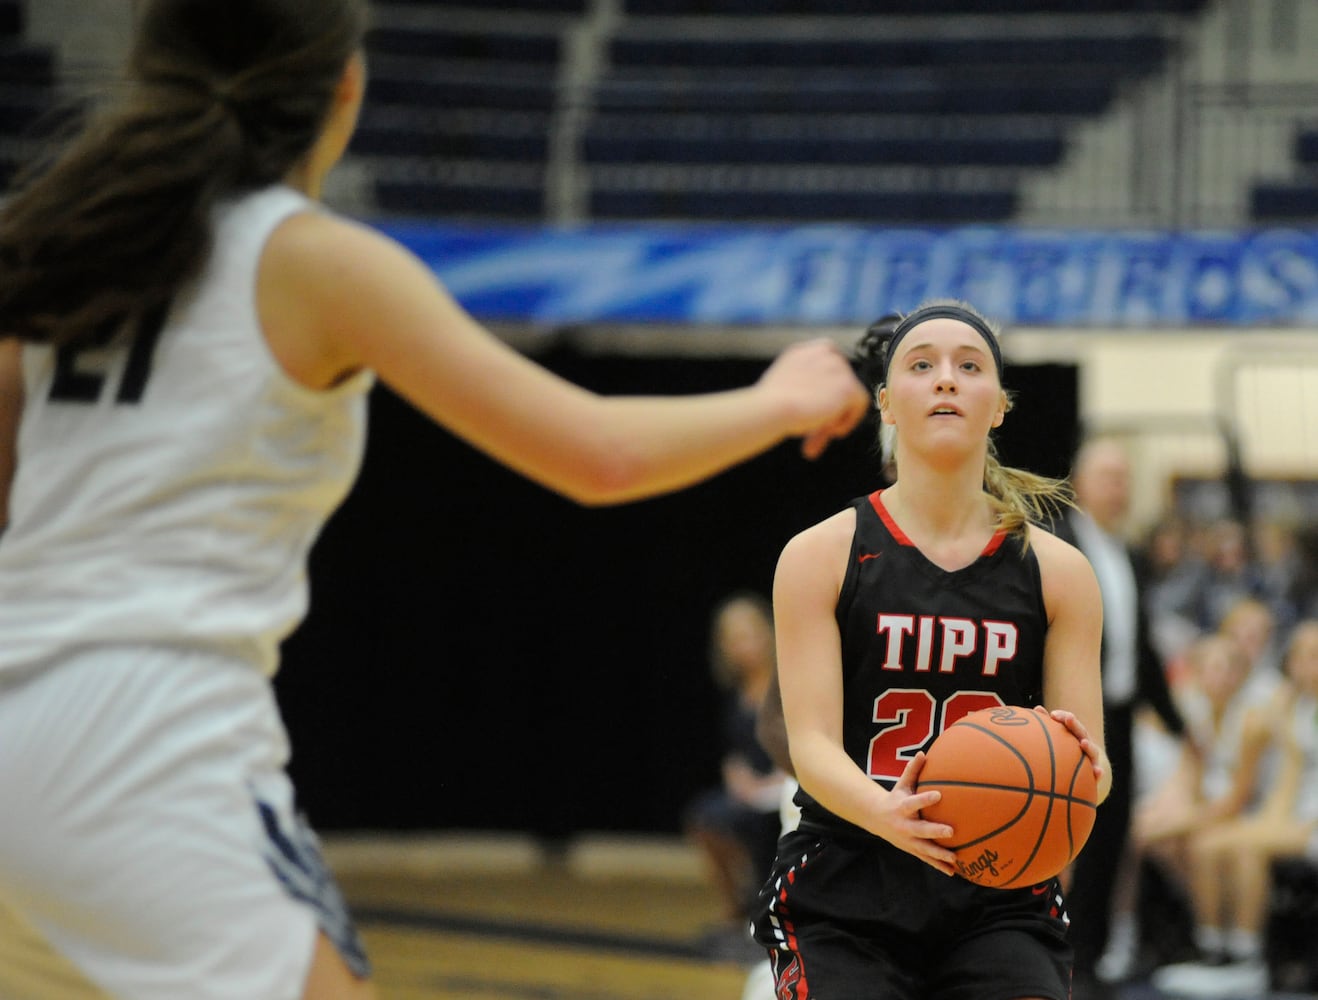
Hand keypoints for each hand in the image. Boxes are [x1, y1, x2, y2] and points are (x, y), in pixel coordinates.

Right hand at [757, 339, 869, 459]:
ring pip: (849, 395)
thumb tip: (817, 409)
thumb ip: (804, 390)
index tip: (819, 409)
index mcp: (805, 350)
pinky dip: (849, 420)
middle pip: (839, 383)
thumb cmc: (770, 404)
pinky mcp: (848, 385)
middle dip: (831, 408)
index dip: (826, 391)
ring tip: (821, 433)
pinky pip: (860, 404)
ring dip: (837, 416)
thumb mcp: (786, 388)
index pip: (827, 368)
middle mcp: (824, 352)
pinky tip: (832, 430)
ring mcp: (838, 366)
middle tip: (820, 430)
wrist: (772, 407)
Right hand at [868, 751, 958, 875]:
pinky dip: (939, 866)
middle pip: (921, 830)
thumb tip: (923, 753)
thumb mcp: (901, 784)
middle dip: (935, 832)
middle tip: (951, 831)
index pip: (914, 802)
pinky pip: (927, 859)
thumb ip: (912, 770)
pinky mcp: (912, 849)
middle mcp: (904, 825)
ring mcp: (908, 840)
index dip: (925, 799)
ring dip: (939, 854)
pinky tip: (953, 872)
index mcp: (902, 807)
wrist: (876, 818)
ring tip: (955, 859)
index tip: (939, 795)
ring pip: (925, 849)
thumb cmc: (895, 798)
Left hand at [1035, 706, 1105, 787]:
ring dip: (1089, 746)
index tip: (1053, 714)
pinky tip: (1098, 772)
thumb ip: (1048, 726)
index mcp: (1075, 734)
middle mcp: (1085, 743)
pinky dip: (1099, 771)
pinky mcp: (1096, 772)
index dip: (1063, 717)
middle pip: (1081, 732)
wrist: (1085, 771)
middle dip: (1075, 725)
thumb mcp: (1059, 739)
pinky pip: (1098, 772)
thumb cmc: (1066, 751)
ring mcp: (1092, 757)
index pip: (1070, 722)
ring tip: (1084, 743)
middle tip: (1069, 718)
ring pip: (1092, 751)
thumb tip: (1038, 708)